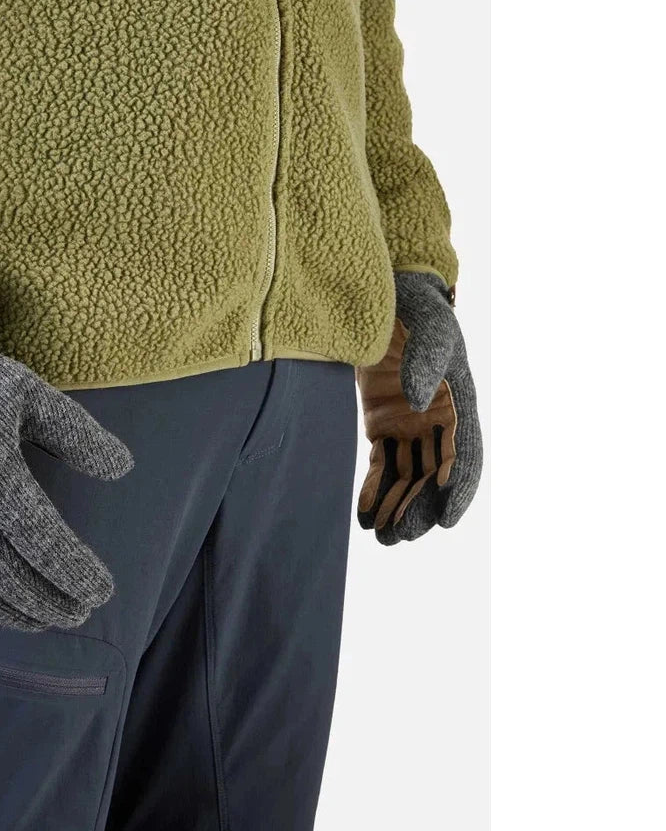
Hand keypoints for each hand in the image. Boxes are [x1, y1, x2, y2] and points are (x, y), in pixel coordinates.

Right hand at [0, 315, 132, 629]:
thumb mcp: (30, 395)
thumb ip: (78, 435)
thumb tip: (125, 468)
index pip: (46, 546)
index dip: (76, 574)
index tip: (104, 591)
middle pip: (15, 578)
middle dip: (52, 602)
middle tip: (83, 613)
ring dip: (15, 612)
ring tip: (46, 622)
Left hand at [356, 272, 482, 544]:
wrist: (382, 292)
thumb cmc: (411, 303)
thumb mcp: (425, 323)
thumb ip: (425, 358)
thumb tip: (423, 404)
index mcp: (459, 399)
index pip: (465, 452)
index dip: (458, 489)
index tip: (445, 521)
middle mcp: (439, 417)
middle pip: (436, 474)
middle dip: (420, 508)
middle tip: (399, 537)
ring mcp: (411, 423)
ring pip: (410, 476)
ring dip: (398, 507)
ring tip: (380, 536)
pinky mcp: (383, 423)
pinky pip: (384, 464)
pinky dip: (376, 490)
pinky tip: (364, 515)